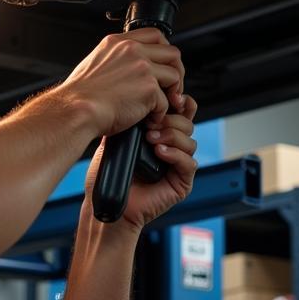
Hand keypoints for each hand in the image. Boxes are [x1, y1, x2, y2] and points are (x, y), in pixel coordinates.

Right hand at [57, 29, 185, 136]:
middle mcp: (132, 50)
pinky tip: (149, 119)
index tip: (163, 65)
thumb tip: (127, 69)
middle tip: (171, 88)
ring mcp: (142, 67)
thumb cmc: (79, 96)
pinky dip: (160, 113)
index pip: (154, 35)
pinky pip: (166, 101)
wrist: (76, 109)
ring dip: (172, 93)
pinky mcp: (149, 87)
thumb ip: (115, 60)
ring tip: (160, 106)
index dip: (164, 50)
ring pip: (174, 76)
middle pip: (172, 53)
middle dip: (176, 71)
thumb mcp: (94, 64)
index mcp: (117, 42)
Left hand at [84, 94, 198, 231]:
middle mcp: (171, 148)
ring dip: (171, 137)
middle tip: (150, 125)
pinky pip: (189, 163)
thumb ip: (128, 121)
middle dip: (170, 120)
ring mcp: (177, 165)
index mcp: (158, 135)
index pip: (178, 112)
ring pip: (190, 142)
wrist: (108, 202)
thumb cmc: (109, 175)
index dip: (177, 102)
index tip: (167, 97)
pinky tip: (159, 153)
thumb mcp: (115, 140)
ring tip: (151, 140)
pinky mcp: (181, 182)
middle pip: (187, 123)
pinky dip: (176, 155)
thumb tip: (135, 100)